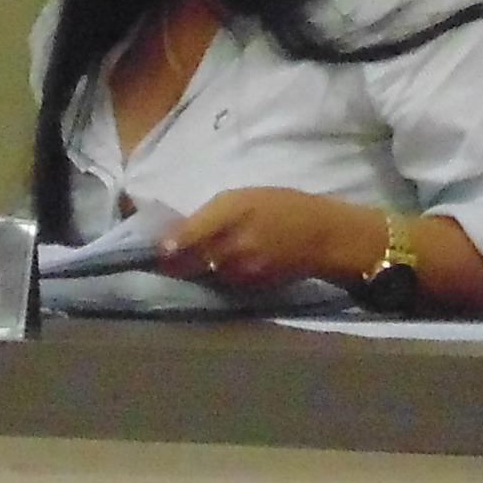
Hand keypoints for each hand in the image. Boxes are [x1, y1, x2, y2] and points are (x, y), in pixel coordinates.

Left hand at [157, 187, 374, 294]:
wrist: (325, 236)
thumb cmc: (285, 206)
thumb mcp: (246, 195)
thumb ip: (212, 212)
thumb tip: (177, 232)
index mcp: (230, 213)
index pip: (184, 237)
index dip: (165, 247)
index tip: (157, 250)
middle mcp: (232, 245)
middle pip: (188, 263)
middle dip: (174, 263)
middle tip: (167, 260)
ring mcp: (241, 270)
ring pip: (204, 275)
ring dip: (195, 271)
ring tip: (195, 262)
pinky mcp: (250, 287)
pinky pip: (222, 283)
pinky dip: (216, 278)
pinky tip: (222, 270)